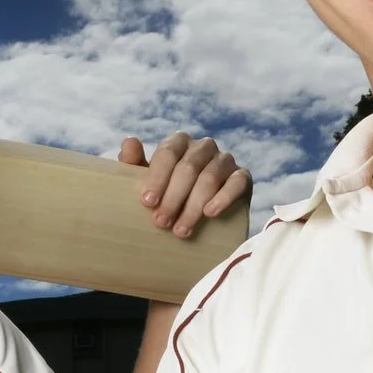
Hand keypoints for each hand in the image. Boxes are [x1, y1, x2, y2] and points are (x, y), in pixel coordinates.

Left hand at [119, 132, 248, 240]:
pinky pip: (237, 183)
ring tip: (181, 230)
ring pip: (209, 178)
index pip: (168, 152)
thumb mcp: (148, 181)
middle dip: (173, 198)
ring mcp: (225, 160)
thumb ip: (134, 163)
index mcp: (179, 143)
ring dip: (193, 206)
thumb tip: (129, 142)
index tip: (147, 202)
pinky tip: (210, 213)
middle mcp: (204, 146)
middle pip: (188, 167)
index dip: (157, 177)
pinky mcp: (243, 176)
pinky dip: (223, 198)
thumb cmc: (167, 193)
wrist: (198, 212)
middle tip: (161, 223)